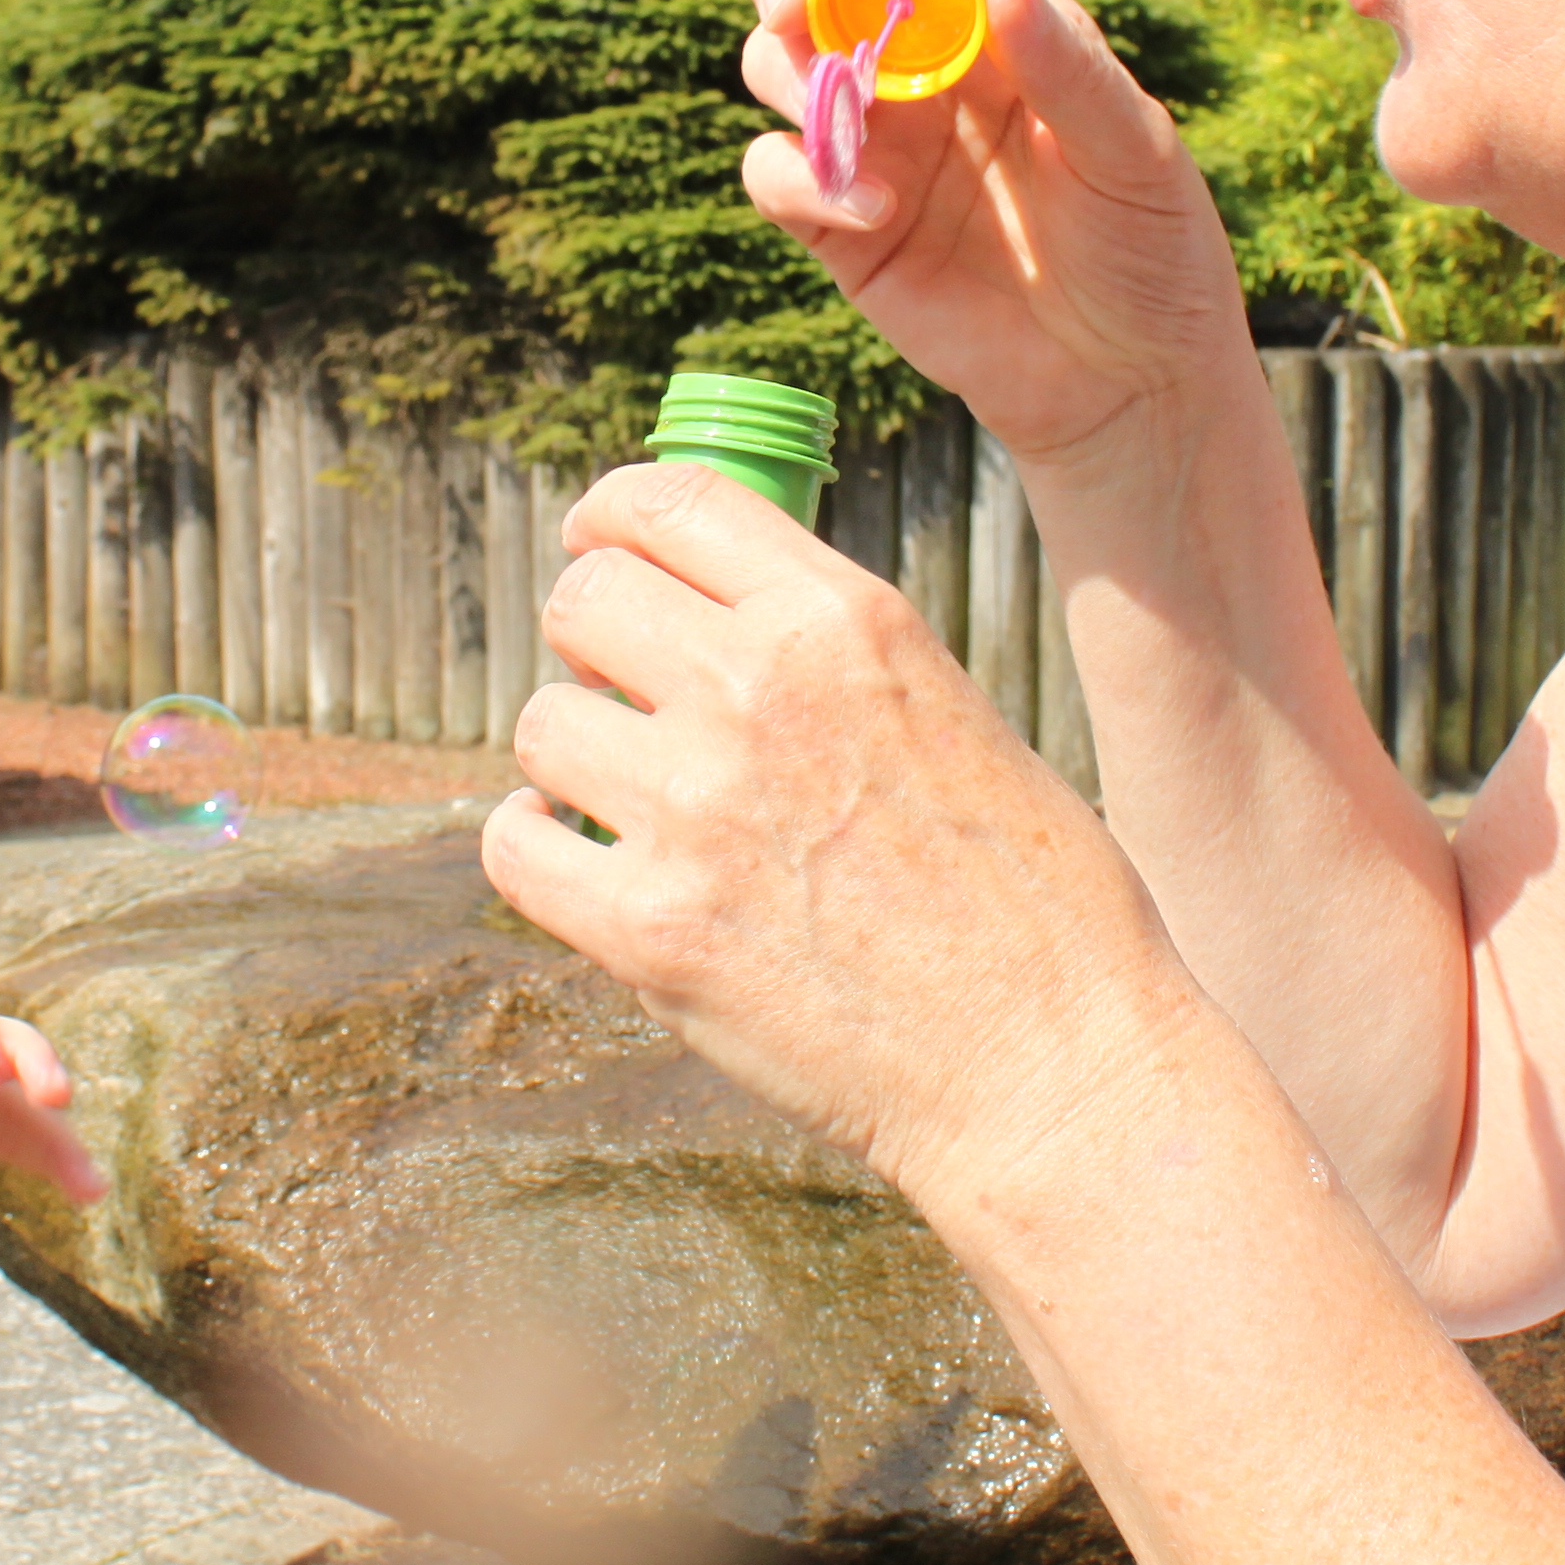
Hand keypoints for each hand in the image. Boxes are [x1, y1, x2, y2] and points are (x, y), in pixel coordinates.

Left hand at [485, 458, 1198, 1201]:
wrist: (1048, 1063)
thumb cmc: (1029, 902)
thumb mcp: (949, 710)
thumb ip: (831, 655)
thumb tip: (713, 620)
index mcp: (844, 620)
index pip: (670, 500)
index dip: (610, 517)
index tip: (597, 546)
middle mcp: (758, 687)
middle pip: (584, 599)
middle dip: (588, 640)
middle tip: (617, 693)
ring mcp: (695, 806)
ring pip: (542, 726)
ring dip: (572, 759)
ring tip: (628, 802)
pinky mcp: (650, 927)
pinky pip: (517, 846)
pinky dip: (537, 849)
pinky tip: (582, 860)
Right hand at [747, 0, 1258, 474]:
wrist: (1133, 387)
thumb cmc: (1153, 252)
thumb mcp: (1133, 150)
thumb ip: (1065, 65)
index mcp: (1001, 32)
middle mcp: (927, 77)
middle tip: (796, 6)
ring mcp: (880, 151)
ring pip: (782, 70)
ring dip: (788, 74)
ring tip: (841, 115)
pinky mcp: (844, 231)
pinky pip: (776, 176)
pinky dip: (798, 178)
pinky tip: (868, 210)